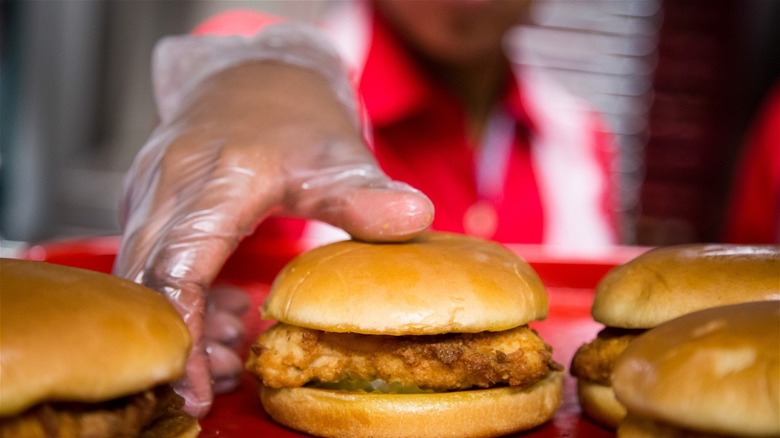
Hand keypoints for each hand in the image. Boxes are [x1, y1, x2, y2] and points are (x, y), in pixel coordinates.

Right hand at [112, 60, 432, 417]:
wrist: (254, 72)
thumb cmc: (297, 114)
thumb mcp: (339, 154)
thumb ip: (366, 196)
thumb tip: (416, 219)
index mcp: (218, 178)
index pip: (179, 268)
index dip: (185, 333)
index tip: (199, 385)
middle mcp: (170, 183)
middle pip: (149, 282)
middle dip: (182, 341)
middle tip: (224, 377)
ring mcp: (150, 189)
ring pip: (143, 275)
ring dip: (183, 321)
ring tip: (234, 346)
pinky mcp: (147, 198)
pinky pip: (150, 259)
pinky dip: (181, 296)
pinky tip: (225, 310)